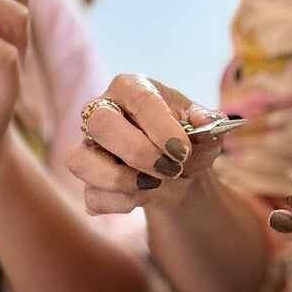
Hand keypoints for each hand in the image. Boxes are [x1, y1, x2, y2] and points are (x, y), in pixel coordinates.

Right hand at [65, 73, 226, 213]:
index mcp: (132, 88)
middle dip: (139, 153)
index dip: (162, 129)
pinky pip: (91, 196)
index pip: (140, 100)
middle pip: (99, 123)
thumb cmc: (188, 142)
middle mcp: (101, 111)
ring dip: (124, 181)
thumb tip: (205, 120)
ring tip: (155, 184)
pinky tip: (142, 196)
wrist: (179, 172)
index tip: (183, 152)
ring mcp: (88, 145)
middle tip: (171, 168)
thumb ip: (210, 122)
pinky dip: (121, 203)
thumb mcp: (206, 129)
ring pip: (80, 162)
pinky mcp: (87, 177)